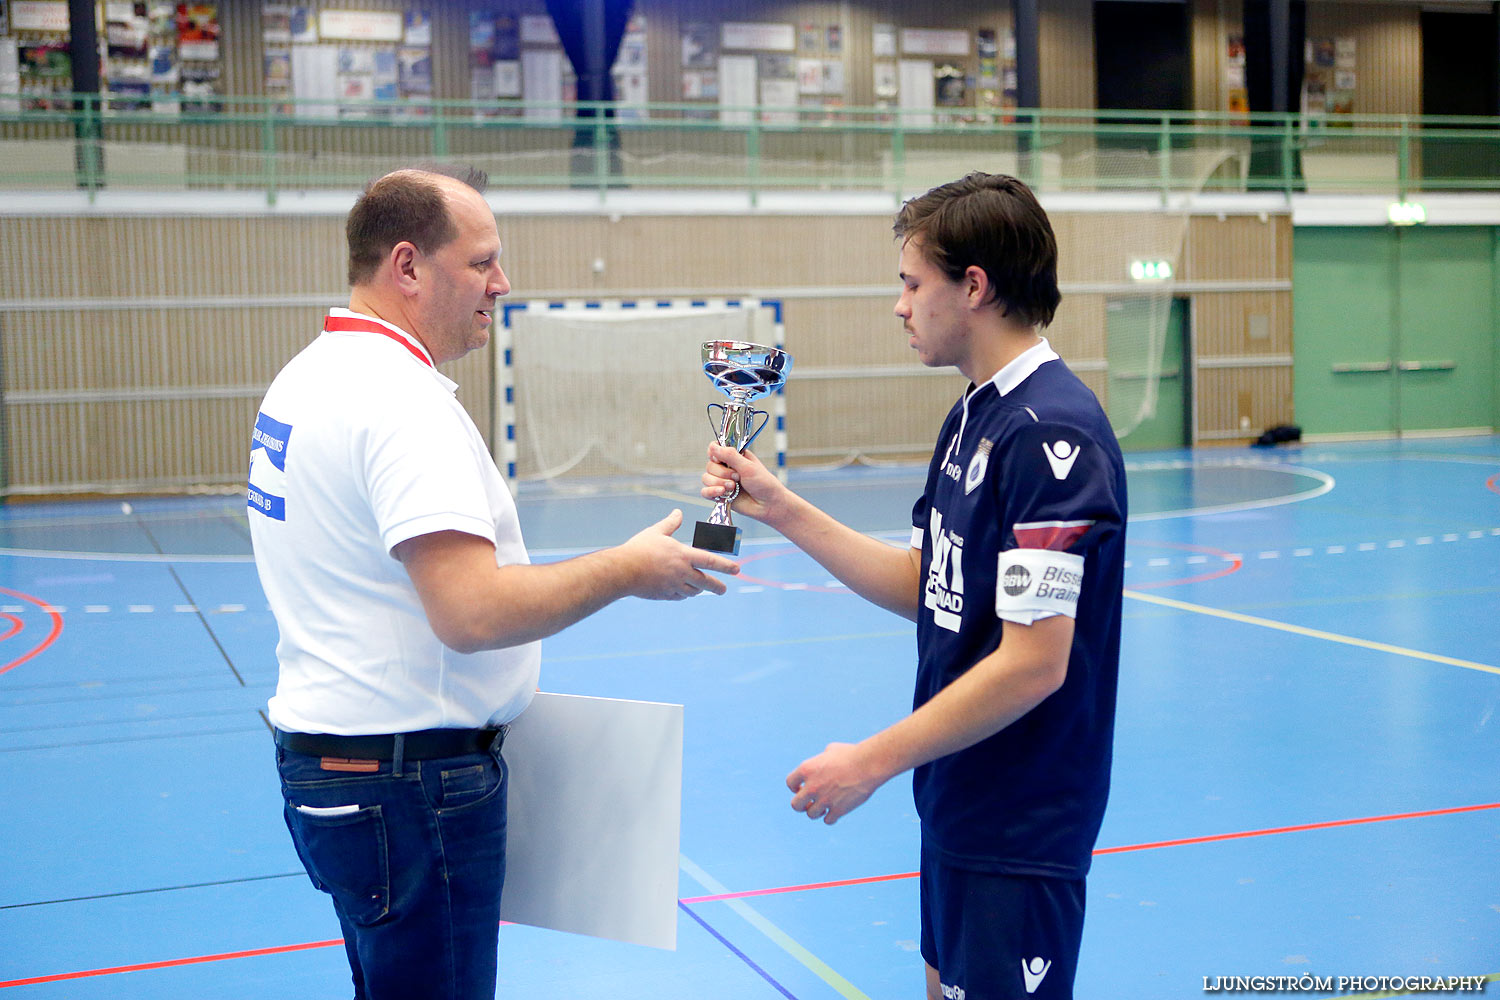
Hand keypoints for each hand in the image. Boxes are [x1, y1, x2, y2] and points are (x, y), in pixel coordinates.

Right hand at [616, 509, 738, 599]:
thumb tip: (678, 512)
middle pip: (706, 582)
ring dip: (698, 590)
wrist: (622, 570)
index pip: (710, 560)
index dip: (726, 565)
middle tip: (723, 590)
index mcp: (683, 555)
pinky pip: (679, 597)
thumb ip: (671, 523)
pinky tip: (682, 592)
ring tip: (701, 588)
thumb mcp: (656, 531)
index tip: (737, 569)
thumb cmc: (639, 548)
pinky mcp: (664, 595)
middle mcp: (682, 572)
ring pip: (693, 591)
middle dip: (717, 586)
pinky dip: (683, 594)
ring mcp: (673, 585)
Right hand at [700, 445, 783, 523]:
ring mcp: (722, 481)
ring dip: (718, 483)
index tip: (720, 460)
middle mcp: (726, 468)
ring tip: (733, 488)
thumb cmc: (764, 484)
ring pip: (706, 478)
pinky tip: (722, 493)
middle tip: (737, 477)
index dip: (714, 454)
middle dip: (722, 473)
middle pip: (709, 465)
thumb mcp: (748, 467)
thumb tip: (713, 446)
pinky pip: (705, 492)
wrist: (768, 505)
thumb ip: (730, 456)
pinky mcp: (720, 495)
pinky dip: (711, 492)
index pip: (715, 448)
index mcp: (734, 457)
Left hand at [786, 742, 887, 824]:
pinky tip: (837, 810)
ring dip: (817, 811)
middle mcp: (812, 786)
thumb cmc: (852, 754)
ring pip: (811, 814)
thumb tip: (823, 760)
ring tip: (826, 805)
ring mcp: (824, 800)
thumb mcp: (832, 750)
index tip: (802, 788)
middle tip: (810, 802)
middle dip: (802, 805)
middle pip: (796, 805)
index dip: (795, 787)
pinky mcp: (838, 810)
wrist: (868, 765)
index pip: (790, 783)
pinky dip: (831, 817)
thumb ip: (821, 758)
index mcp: (806, 769)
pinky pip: (828, 820)